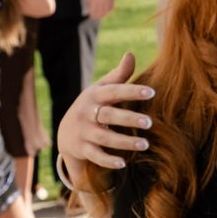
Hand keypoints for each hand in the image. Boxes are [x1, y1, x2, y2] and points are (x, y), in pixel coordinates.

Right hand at [57, 52, 152, 172]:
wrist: (65, 132)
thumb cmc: (93, 106)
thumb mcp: (101, 89)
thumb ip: (119, 75)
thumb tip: (131, 53)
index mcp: (94, 96)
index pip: (114, 92)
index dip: (131, 91)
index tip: (151, 92)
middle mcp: (87, 114)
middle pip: (108, 116)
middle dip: (128, 119)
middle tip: (150, 122)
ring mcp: (83, 132)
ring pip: (104, 138)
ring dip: (124, 143)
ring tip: (145, 144)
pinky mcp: (82, 149)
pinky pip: (95, 156)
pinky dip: (108, 161)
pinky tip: (123, 163)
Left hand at [85, 0, 115, 20]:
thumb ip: (87, 3)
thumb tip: (87, 11)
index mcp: (93, 0)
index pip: (93, 12)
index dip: (91, 16)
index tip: (90, 17)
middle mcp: (101, 2)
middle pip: (99, 13)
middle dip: (96, 17)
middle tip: (94, 18)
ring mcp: (107, 1)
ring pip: (105, 12)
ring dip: (102, 15)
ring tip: (100, 16)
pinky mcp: (112, 0)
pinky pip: (110, 8)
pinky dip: (108, 11)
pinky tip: (105, 11)